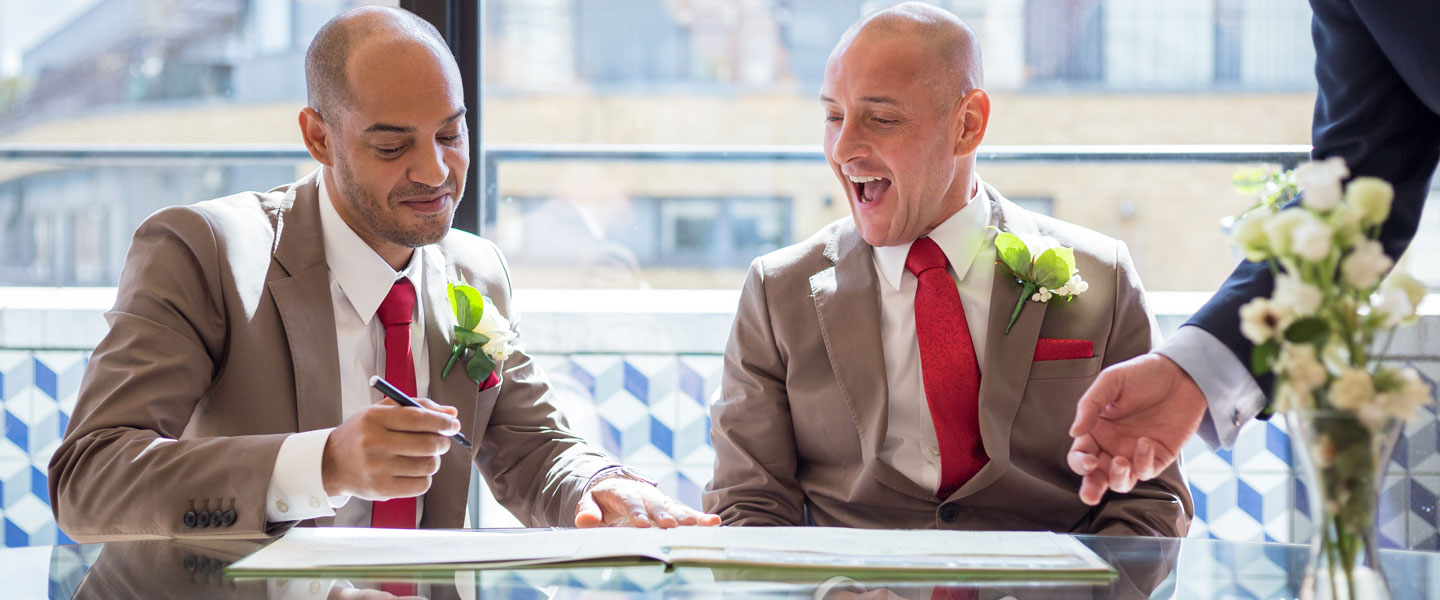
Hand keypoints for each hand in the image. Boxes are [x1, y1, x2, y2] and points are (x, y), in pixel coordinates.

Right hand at [321, 398, 460, 499]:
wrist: (332, 463)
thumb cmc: (363, 433)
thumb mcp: (383, 412)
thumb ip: (418, 407)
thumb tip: (452, 414)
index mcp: (374, 418)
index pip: (418, 418)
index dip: (442, 422)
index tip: (453, 424)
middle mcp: (374, 443)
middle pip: (428, 444)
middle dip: (443, 442)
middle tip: (442, 440)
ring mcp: (377, 468)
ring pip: (428, 465)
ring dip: (434, 460)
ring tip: (423, 456)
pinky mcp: (381, 489)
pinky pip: (421, 485)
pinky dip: (425, 477)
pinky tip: (413, 471)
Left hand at [574, 478, 721, 527]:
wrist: (616, 486)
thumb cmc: (602, 499)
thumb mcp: (589, 501)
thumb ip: (586, 510)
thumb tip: (586, 520)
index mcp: (623, 491)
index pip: (629, 501)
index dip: (636, 512)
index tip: (643, 524)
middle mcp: (644, 493)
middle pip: (655, 504)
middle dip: (664, 515)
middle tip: (673, 526)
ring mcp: (658, 500)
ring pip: (673, 508)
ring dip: (686, 517)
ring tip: (700, 525)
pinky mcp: (669, 507)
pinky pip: (684, 513)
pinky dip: (699, 518)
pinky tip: (713, 523)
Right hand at [1067, 353, 1207, 504]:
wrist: (1182, 373)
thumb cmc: (1143, 374)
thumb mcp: (1111, 381)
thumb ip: (1089, 405)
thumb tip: (1073, 432)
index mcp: (1096, 429)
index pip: (1080, 454)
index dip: (1080, 462)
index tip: (1089, 459)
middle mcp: (1112, 446)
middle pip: (1096, 477)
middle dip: (1091, 489)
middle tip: (1090, 494)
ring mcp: (1135, 454)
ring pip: (1121, 482)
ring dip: (1118, 479)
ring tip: (1122, 462)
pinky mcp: (1158, 457)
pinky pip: (1146, 471)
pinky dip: (1143, 463)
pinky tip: (1146, 443)